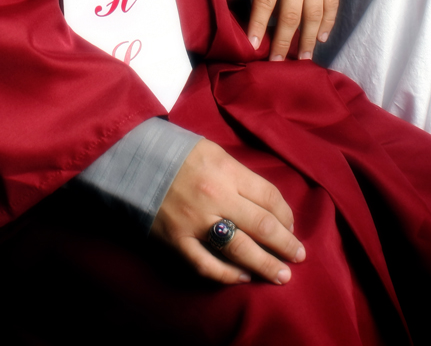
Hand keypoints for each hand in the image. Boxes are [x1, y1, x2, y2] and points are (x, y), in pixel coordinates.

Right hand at [151, 139, 304, 284]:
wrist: (131, 158)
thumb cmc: (176, 152)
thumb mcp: (212, 152)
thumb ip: (238, 175)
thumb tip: (265, 203)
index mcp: (226, 171)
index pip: (269, 197)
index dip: (286, 215)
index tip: (291, 226)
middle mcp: (215, 197)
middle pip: (262, 226)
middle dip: (285, 244)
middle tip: (299, 256)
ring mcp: (195, 222)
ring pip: (240, 250)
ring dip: (265, 265)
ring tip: (282, 275)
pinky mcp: (176, 240)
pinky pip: (207, 265)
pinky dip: (227, 275)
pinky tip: (242, 277)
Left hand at [225, 0, 339, 60]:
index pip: (265, 2)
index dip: (259, 24)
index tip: (253, 45)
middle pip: (290, 15)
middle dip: (283, 41)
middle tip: (277, 61)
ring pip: (314, 14)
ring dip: (308, 38)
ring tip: (302, 58)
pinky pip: (332, 4)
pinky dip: (328, 22)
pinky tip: (322, 36)